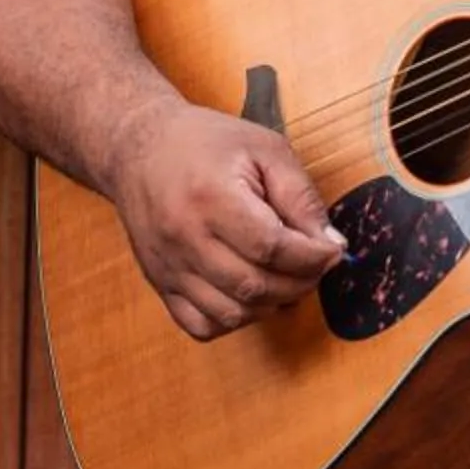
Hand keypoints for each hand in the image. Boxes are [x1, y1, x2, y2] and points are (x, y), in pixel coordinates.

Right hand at [102, 101, 345, 342]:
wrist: (137, 148)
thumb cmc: (204, 143)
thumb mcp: (263, 148)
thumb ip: (301, 196)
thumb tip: (331, 245)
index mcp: (211, 196)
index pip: (272, 247)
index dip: (312, 257)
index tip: (332, 251)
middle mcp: (185, 237)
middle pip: (255, 285)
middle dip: (300, 283)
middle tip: (316, 265)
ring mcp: (168, 266)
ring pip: (232, 314)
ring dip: (271, 304)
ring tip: (285, 278)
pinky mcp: (159, 283)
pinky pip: (201, 325)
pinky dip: (234, 320)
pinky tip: (248, 294)